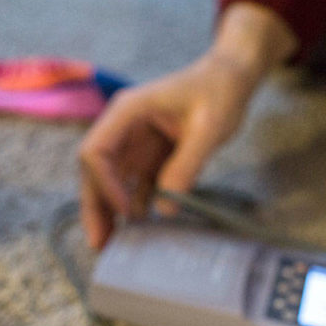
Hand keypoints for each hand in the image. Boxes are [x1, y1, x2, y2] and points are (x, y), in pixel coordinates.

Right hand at [78, 2, 296, 248]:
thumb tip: (165, 207)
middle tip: (100, 244)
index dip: (105, 184)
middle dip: (95, 207)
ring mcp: (134, 144)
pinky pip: (133, 186)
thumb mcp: (209, 127)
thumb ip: (187, 165)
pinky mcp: (149, 157)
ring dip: (109, 212)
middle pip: (94, 171)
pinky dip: (132, 208)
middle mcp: (123, 129)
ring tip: (112, 246)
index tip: (126, 211)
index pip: (96, 151)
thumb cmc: (218, 91)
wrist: (230, 79)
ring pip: (109, 182)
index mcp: (127, 112)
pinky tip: (138, 232)